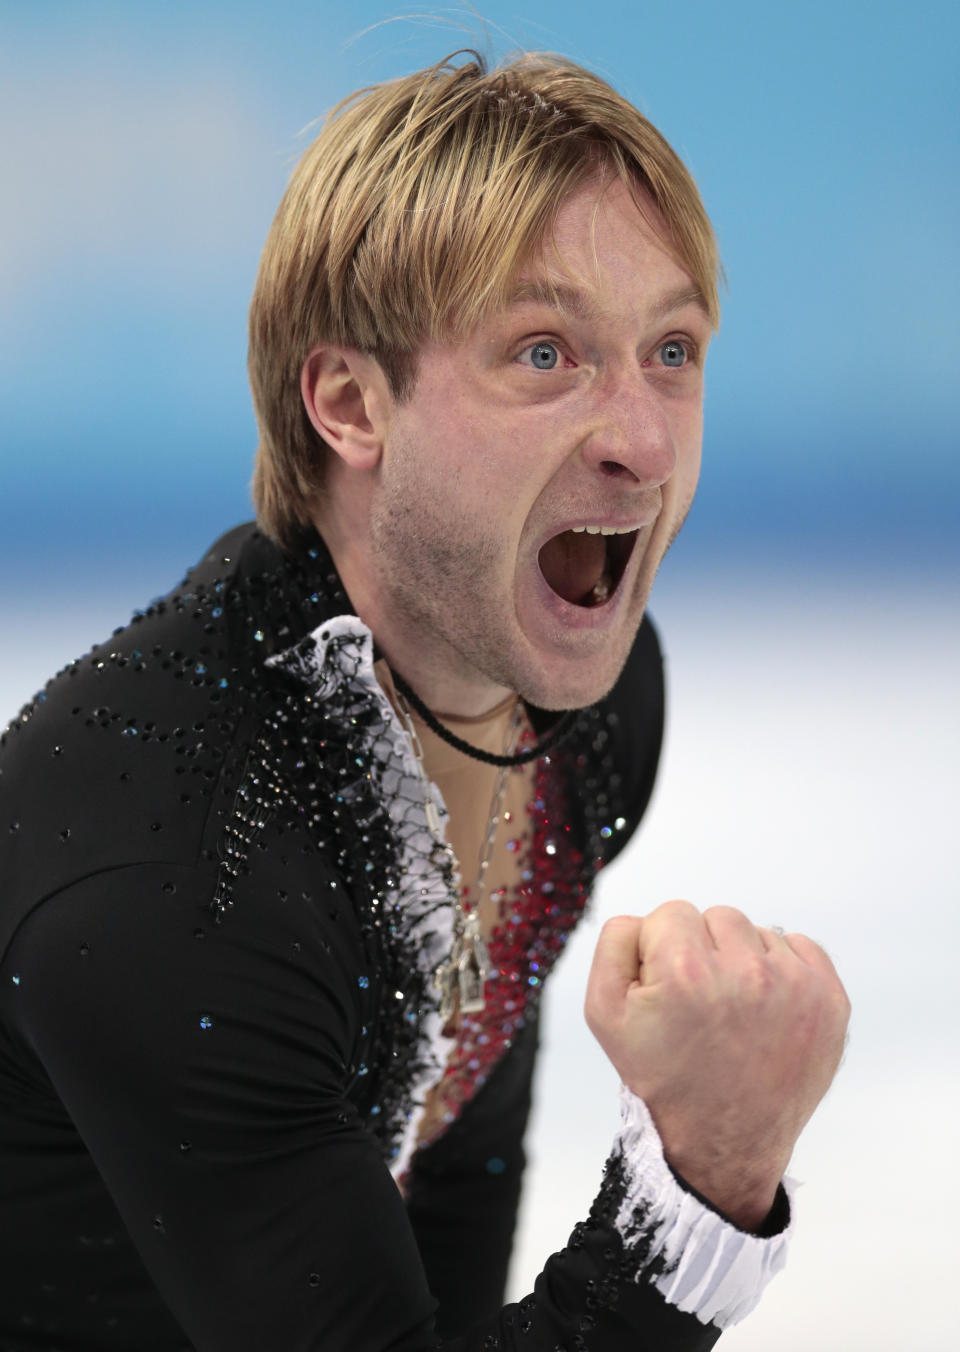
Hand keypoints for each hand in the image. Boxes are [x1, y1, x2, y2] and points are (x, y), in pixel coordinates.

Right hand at [584, 900, 849, 1230]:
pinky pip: (799, 946)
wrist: (724, 1143)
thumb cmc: (663, 1076)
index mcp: (685, 971)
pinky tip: (764, 1010)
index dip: (660, 951)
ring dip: (742, 961)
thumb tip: (650, 917)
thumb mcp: (603, 1012)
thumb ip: (616, 941)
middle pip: (716, 916)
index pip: (671, 913)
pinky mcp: (830, 1000)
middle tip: (701, 1006)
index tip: (667, 993)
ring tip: (733, 1013)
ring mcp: (796, 987)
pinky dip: (781, 969)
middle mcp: (746, 973)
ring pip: (757, 932)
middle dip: (703, 951)